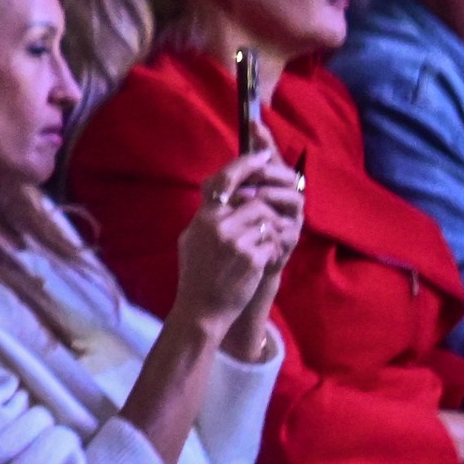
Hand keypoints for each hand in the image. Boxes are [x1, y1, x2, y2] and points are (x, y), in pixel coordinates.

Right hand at [171, 147, 298, 335]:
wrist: (201, 309)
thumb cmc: (196, 274)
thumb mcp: (192, 239)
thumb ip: (208, 216)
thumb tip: (226, 194)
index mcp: (203, 217)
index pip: (226, 180)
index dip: (247, 164)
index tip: (262, 154)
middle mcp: (218, 225)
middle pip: (256, 200)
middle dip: (266, 209)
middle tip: (269, 217)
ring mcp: (236, 242)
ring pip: (267, 220)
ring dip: (270, 231)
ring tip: (263, 245)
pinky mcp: (251, 258)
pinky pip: (272, 242)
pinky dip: (272, 250)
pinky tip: (262, 261)